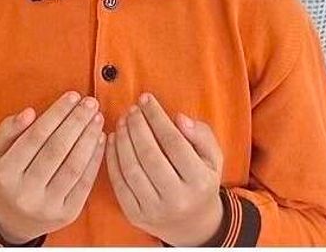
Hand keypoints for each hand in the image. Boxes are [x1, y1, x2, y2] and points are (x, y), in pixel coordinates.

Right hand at [0, 92, 105, 243]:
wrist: (12, 222)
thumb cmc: (7, 179)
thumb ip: (8, 131)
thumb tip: (29, 112)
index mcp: (4, 174)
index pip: (35, 136)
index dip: (57, 114)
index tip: (72, 96)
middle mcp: (25, 193)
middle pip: (57, 149)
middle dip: (77, 122)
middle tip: (90, 102)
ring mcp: (48, 206)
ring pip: (74, 166)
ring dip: (89, 138)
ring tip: (97, 117)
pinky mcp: (67, 214)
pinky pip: (85, 183)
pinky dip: (95, 159)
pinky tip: (100, 139)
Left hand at [105, 94, 224, 246]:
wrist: (193, 226)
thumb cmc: (201, 183)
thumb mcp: (213, 159)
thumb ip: (202, 135)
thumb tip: (179, 118)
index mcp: (200, 182)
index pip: (174, 142)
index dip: (157, 117)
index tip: (146, 99)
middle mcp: (178, 198)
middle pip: (150, 155)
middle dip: (137, 127)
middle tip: (131, 109)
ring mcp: (154, 210)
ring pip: (131, 169)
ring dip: (123, 140)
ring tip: (122, 121)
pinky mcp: (136, 215)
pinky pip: (119, 183)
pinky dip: (112, 159)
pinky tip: (112, 140)